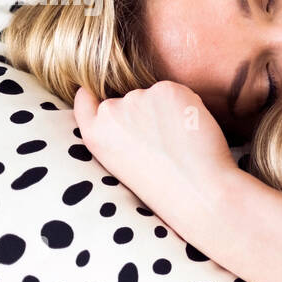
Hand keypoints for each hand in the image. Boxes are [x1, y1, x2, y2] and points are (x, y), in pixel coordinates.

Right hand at [71, 82, 236, 221]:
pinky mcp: (165, 90)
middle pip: (130, 99)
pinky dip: (187, 107)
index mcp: (96, 135)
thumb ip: (117, 135)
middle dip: (146, 113)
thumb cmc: (166, 188)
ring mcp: (137, 97)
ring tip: (179, 143)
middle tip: (165, 143)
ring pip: (155, 96)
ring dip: (167, 110)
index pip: (85, 101)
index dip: (94, 94)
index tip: (103, 94)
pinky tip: (192, 131)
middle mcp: (111, 112)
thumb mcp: (123, 165)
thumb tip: (132, 108)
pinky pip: (177, 93)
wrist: (196, 192)